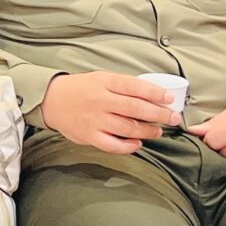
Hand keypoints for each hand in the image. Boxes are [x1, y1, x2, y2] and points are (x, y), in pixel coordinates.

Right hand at [39, 71, 181, 154]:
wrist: (52, 100)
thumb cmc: (82, 89)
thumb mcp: (101, 78)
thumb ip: (123, 86)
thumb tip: (153, 96)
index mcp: (104, 82)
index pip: (134, 87)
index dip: (154, 93)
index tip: (169, 99)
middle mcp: (100, 100)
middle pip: (136, 109)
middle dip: (159, 114)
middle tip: (173, 118)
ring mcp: (94, 120)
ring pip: (128, 128)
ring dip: (148, 131)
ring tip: (158, 131)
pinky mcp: (89, 136)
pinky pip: (113, 145)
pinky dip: (129, 147)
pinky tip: (138, 144)